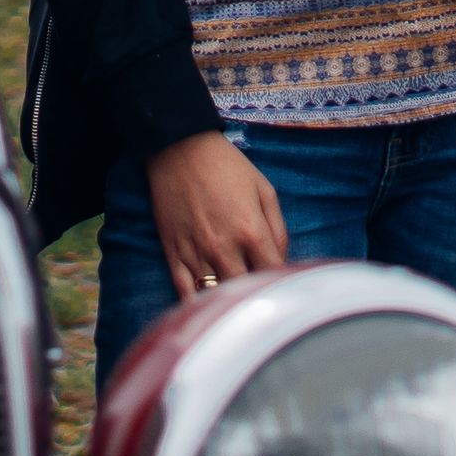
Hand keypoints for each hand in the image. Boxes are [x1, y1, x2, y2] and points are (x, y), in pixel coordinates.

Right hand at [144, 131, 287, 299]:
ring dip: (227, 299)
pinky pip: (184, 292)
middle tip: (260, 294)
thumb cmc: (227, 167)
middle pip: (244, 291)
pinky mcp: (173, 254)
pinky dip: (197, 303)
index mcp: (251, 231)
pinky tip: (207, 306)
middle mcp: (224, 248)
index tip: (282, 283)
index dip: (281, 282)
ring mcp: (196, 254)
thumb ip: (278, 229)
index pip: (273, 274)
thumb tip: (282, 261)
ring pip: (215, 295)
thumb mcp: (264, 190)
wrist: (179, 149)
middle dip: (255, 294)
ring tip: (236, 300)